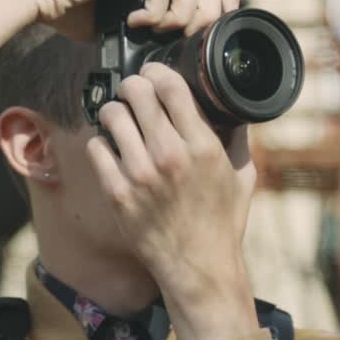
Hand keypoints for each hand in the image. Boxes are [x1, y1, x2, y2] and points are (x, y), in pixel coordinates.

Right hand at [0, 0, 240, 55]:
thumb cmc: (86, 9)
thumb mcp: (139, 13)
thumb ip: (168, 13)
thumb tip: (199, 40)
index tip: (216, 27)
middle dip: (207, 11)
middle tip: (185, 36)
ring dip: (181, 14)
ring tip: (159, 30)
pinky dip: (156, 12)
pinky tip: (136, 23)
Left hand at [86, 64, 258, 339]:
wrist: (198, 267)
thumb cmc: (222, 223)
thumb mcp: (243, 176)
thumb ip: (237, 137)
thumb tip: (232, 106)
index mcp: (203, 147)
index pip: (170, 85)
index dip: (157, 71)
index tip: (153, 73)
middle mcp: (170, 156)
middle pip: (136, 92)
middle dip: (133, 86)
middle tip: (134, 93)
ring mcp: (141, 175)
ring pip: (112, 115)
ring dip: (115, 112)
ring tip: (120, 119)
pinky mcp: (118, 194)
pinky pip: (96, 148)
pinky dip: (102, 143)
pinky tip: (111, 148)